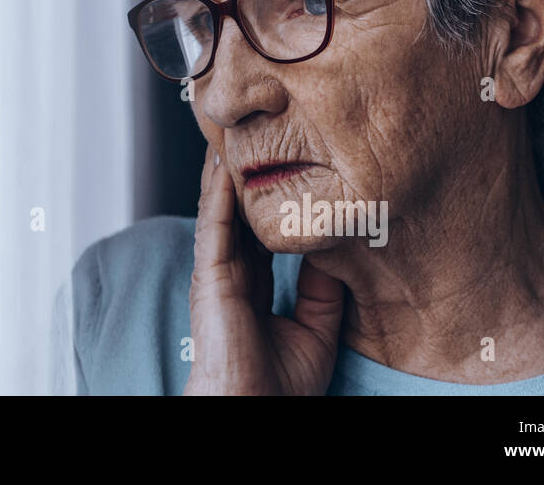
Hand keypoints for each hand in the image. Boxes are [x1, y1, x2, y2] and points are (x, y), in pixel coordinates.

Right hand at [183, 142, 344, 394]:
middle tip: (258, 135)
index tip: (283, 166)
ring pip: (222, 209)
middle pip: (237, 212)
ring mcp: (216, 271)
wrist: (253, 410)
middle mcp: (231, 273)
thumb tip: (334, 248)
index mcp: (252, 286)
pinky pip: (214, 224)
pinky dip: (218, 192)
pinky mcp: (209, 274)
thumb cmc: (280, 387)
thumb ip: (323, 290)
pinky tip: (224, 165)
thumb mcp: (318, 330)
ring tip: (238, 134)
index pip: (259, 231)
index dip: (267, 200)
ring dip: (227, 172)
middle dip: (245, 176)